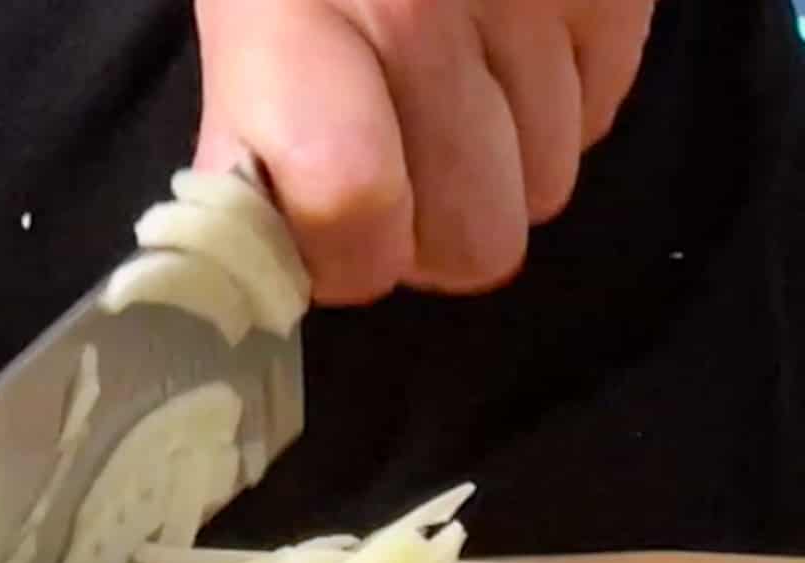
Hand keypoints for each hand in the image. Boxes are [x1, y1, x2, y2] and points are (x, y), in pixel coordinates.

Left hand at [194, 0, 655, 301]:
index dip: (346, 258)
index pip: (349, 211)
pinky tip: (512, 47)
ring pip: (542, 195)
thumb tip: (276, 256)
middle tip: (405, 173)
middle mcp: (420, 7)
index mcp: (293, 19)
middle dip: (434, 234)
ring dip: (497, 169)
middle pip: (474, 245)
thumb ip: (251, 142)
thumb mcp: (243, 15)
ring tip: (457, 91)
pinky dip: (556, 107)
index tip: (337, 235)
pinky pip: (599, 121)